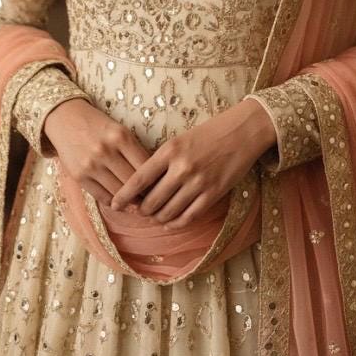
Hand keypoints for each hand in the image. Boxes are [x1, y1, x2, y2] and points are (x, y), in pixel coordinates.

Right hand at [42, 99, 151, 208]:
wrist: (65, 118)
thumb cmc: (98, 126)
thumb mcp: (119, 130)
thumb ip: (135, 151)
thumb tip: (154, 179)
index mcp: (121, 136)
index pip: (145, 166)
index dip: (156, 180)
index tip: (161, 187)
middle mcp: (105, 150)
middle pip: (133, 182)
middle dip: (145, 194)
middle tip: (152, 201)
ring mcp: (91, 164)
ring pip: (118, 192)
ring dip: (130, 201)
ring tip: (138, 204)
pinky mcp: (79, 176)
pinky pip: (102, 197)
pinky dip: (114, 202)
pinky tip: (120, 202)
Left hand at [110, 99, 276, 227]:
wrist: (241, 132)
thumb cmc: (207, 133)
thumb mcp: (179, 140)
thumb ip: (162, 160)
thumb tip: (141, 185)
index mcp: (169, 150)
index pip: (138, 179)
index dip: (123, 196)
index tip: (114, 204)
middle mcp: (182, 168)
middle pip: (151, 201)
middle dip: (141, 210)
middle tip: (137, 211)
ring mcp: (198, 183)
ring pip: (168, 212)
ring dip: (157, 219)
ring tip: (153, 217)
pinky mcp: (213, 194)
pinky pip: (188, 217)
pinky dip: (175, 223)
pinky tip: (170, 222)